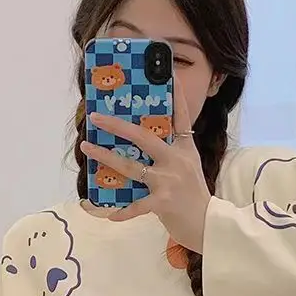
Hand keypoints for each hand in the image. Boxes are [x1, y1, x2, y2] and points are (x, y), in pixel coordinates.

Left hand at [79, 77, 210, 252]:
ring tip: (88, 148)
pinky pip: (137, 205)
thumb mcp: (188, 168)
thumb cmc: (194, 196)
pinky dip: (123, 211)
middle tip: (96, 117)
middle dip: (118, 126)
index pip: (180, 116)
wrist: (208, 224)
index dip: (174, 95)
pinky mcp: (164, 202)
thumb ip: (170, 154)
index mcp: (185, 149)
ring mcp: (169, 180)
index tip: (166, 71)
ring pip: (132, 166)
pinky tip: (110, 214)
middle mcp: (177, 160)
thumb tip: (139, 145)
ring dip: (106, 157)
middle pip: (144, 137)